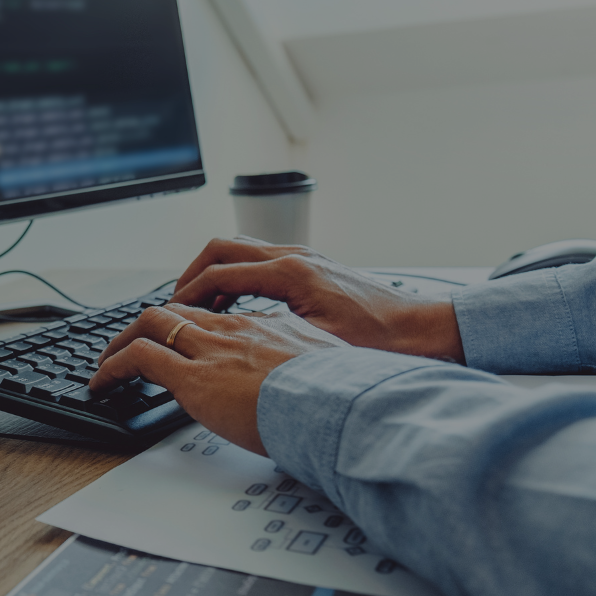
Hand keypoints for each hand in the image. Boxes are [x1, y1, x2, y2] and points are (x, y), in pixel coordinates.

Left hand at [92, 304, 348, 455]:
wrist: (344, 406)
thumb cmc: (346, 398)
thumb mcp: (333, 374)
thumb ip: (312, 373)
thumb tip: (312, 392)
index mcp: (273, 325)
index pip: (221, 315)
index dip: (197, 324)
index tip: (187, 336)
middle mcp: (237, 329)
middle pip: (181, 309)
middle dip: (152, 323)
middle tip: (135, 341)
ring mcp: (213, 349)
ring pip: (153, 323)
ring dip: (124, 340)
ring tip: (109, 361)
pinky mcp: (194, 377)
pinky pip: (139, 358)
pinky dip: (114, 367)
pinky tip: (103, 383)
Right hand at [170, 237, 464, 362]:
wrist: (426, 332)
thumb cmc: (382, 343)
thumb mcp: (317, 345)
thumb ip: (268, 337)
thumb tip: (227, 343)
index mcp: (291, 273)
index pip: (218, 273)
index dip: (186, 296)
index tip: (169, 316)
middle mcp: (295, 257)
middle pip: (221, 249)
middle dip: (190, 275)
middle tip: (175, 306)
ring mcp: (305, 259)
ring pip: (240, 251)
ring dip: (214, 273)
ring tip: (200, 306)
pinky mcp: (313, 269)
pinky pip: (260, 261)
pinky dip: (238, 277)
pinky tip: (238, 306)